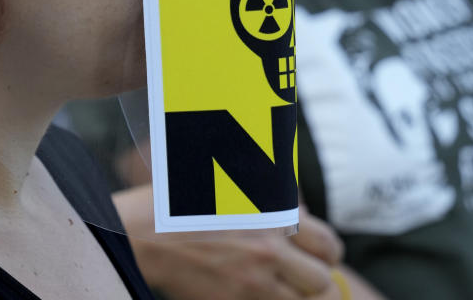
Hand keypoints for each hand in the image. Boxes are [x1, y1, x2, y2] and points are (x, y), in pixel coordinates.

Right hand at [128, 205, 345, 299]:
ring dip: (296, 298)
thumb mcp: (237, 185)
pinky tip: (260, 295)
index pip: (328, 246)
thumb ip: (273, 199)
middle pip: (322, 282)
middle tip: (306, 281)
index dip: (328, 255)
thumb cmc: (187, 200)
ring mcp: (252, 281)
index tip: (320, 257)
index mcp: (274, 214)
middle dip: (318, 283)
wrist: (144, 231)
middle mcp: (269, 249)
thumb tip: (303, 214)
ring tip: (285, 291)